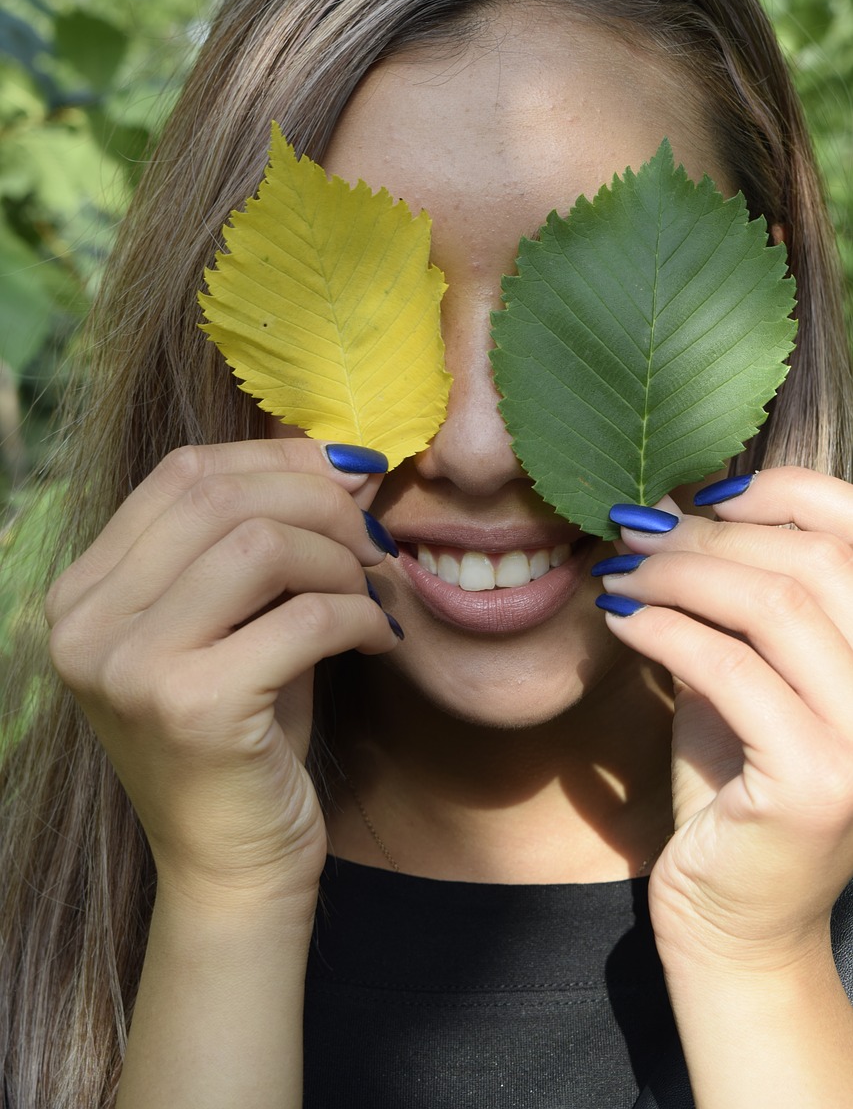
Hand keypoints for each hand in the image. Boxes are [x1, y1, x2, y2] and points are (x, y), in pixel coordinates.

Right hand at [46, 439, 399, 906]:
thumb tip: (345, 460)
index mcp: (83, 592)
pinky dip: (361, 617)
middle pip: (221, 497)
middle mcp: (84, 624)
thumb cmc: (244, 731)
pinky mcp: (190, 709)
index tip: (349, 476)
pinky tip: (381, 638)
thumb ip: (266, 537)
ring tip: (371, 592)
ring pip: (261, 546)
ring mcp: (128, 667)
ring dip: (340, 561)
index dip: (277, 459)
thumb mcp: (239, 620)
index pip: (182, 473)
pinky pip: (303, 618)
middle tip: (373, 539)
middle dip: (320, 504)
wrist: (231, 865)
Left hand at [598, 467, 852, 970]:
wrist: (737, 921)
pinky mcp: (820, 784)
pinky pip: (731, 671)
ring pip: (775, 606)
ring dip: (677, 575)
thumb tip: (669, 512)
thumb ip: (729, 605)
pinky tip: (618, 623)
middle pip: (813, 560)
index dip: (787, 493)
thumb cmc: (735, 790)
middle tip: (631, 532)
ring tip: (617, 573)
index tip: (705, 494)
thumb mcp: (742, 676)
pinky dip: (664, 631)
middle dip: (707, 535)